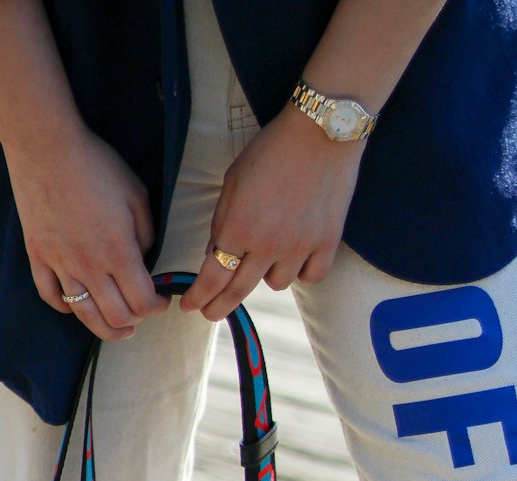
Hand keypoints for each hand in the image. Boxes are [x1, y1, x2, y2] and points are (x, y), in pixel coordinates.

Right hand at [7, 126, 167, 339]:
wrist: (47, 148)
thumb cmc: (97, 166)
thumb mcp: (137, 195)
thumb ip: (146, 234)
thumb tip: (143, 260)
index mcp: (119, 252)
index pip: (143, 302)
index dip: (158, 307)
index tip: (163, 300)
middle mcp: (90, 267)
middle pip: (116, 317)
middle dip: (135, 321)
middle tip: (142, 313)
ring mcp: (61, 265)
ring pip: (84, 314)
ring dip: (105, 327)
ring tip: (117, 327)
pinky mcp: (38, 257)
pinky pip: (51, 296)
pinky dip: (66, 306)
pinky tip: (77, 304)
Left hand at [180, 108, 363, 319]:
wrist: (321, 131)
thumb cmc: (271, 150)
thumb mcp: (233, 181)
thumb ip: (222, 222)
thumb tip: (214, 255)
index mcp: (239, 228)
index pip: (211, 277)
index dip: (197, 297)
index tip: (190, 305)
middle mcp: (267, 245)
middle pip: (238, 292)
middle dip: (218, 307)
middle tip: (210, 313)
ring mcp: (299, 247)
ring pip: (275, 285)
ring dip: (266, 276)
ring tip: (268, 257)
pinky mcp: (326, 244)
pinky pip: (310, 278)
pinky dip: (302, 273)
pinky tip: (297, 259)